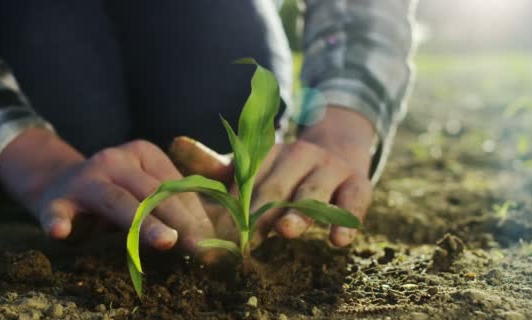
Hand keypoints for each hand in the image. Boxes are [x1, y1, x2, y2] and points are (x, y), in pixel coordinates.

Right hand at [0, 129, 216, 256]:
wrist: (59, 186)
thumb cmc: (118, 194)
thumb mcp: (147, 189)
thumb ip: (176, 205)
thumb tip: (215, 234)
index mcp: (143, 153)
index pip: (174, 184)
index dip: (195, 213)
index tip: (212, 240)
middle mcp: (115, 160)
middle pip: (152, 192)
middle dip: (180, 220)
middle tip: (201, 246)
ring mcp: (85, 178)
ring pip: (118, 201)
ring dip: (143, 223)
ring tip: (166, 241)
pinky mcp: (56, 200)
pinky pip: (58, 211)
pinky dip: (59, 221)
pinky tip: (61, 232)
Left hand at [173, 107, 374, 246]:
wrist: (338, 151)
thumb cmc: (283, 169)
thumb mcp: (250, 164)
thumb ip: (213, 163)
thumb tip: (174, 142)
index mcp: (268, 151)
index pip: (245, 181)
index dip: (229, 208)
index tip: (214, 234)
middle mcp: (299, 155)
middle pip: (276, 189)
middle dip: (258, 217)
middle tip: (242, 244)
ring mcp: (330, 169)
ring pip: (313, 192)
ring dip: (300, 213)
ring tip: (287, 231)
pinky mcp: (357, 184)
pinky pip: (354, 201)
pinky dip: (347, 220)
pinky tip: (338, 241)